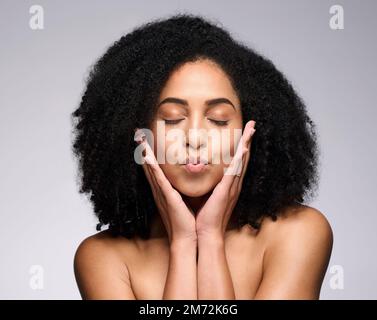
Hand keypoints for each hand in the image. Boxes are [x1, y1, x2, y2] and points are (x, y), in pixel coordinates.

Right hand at [135, 129, 196, 243]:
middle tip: (138, 133)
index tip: (147, 140)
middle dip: (144, 149)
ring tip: (140, 138)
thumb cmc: (189, 221)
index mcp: (165, 190)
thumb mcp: (186, 201)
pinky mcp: (167, 197)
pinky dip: (151, 167)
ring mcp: (162, 193)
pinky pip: (158, 179)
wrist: (189, 238)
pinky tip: (147, 156)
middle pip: (150, 166)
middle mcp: (160, 190)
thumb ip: (185, 189)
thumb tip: (191, 178)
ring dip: (145, 153)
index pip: (156, 168)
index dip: (151, 154)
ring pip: (151, 169)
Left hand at [195, 120, 255, 238]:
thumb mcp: (206, 196)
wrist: (205, 233)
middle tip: (253, 125)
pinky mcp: (226, 191)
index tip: (244, 132)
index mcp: (228, 185)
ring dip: (247, 144)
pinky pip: (234, 172)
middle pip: (244, 158)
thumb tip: (197, 172)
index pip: (237, 162)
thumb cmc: (204, 216)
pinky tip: (244, 148)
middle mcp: (233, 184)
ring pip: (242, 161)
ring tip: (252, 130)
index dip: (242, 146)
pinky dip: (240, 160)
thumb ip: (207, 184)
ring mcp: (232, 187)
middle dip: (248, 140)